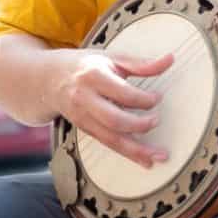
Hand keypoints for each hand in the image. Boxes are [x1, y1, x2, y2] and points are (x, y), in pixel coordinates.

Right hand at [47, 49, 173, 168]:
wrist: (47, 79)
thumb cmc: (84, 66)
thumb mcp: (111, 57)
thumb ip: (141, 63)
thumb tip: (169, 60)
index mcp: (94, 76)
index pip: (122, 93)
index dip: (143, 99)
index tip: (157, 98)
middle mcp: (85, 99)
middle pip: (114, 119)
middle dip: (138, 125)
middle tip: (156, 121)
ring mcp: (82, 117)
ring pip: (110, 139)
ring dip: (136, 151)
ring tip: (158, 156)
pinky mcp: (84, 130)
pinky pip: (107, 144)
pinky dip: (127, 154)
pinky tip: (144, 160)